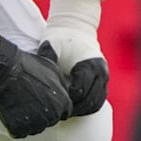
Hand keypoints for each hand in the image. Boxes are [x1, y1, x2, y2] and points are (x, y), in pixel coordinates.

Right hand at [0, 30, 71, 137]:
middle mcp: (52, 116)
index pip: (63, 112)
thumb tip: (66, 87)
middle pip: (50, 121)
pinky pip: (20, 132)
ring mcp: (35, 123)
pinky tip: (12, 112)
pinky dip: (16, 125)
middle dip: (43, 113)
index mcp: (63, 103)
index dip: (54, 105)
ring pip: (36, 128)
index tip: (43, 99)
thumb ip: (62, 83)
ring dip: (30, 121)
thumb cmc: (28, 66)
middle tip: (30, 100)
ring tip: (20, 105)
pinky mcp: (19, 128)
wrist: (4, 70)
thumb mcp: (52, 68)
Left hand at [41, 0, 108, 116]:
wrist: (74, 27)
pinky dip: (89, 106)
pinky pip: (99, 99)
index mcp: (90, 64)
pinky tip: (75, 109)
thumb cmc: (60, 37)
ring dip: (84, 110)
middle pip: (91, 100)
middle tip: (60, 113)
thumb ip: (46, 60)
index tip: (56, 104)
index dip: (68, 100)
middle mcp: (101, 71)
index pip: (81, 90)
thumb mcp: (50, 46)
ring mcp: (104, 76)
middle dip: (76, 108)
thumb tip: (36, 76)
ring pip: (97, 102)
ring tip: (67, 114)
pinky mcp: (102, 80)